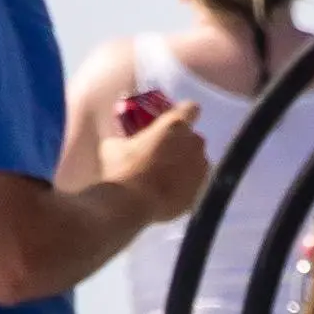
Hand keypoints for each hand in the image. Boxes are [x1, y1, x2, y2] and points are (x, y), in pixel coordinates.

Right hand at [105, 97, 206, 225]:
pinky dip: (186, 186)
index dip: (182, 113)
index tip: (173, 121)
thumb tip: (121, 141)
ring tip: (167, 176)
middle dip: (183, 143)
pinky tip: (170, 193)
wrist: (129, 205)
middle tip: (164, 152)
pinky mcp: (198, 193)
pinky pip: (195, 185)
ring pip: (198, 162)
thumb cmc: (121, 169)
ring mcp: (200, 170)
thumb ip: (125, 138)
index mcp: (175, 125)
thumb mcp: (114, 145)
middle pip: (194, 138)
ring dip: (187, 165)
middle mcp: (194, 144)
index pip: (190, 108)